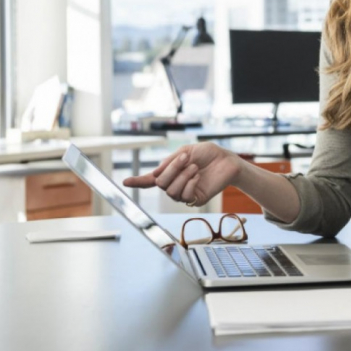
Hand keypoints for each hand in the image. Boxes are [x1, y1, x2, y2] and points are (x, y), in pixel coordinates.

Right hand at [122, 142, 241, 206]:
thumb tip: (155, 174)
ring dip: (182, 176)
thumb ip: (170, 162)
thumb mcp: (186, 151)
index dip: (137, 181)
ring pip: (171, 191)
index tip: (124, 182)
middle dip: (171, 169)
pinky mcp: (196, 199)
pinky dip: (190, 184)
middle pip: (161, 184)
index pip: (150, 180)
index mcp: (171, 172)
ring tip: (194, 167)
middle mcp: (175, 184)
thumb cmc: (207, 154)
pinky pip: (185, 196)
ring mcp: (185, 193)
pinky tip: (198, 177)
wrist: (226, 160)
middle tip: (185, 158)